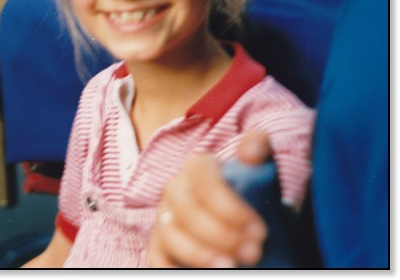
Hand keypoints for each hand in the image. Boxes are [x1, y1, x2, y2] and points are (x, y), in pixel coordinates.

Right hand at [147, 130, 270, 267]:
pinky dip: (172, 268)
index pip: (205, 182)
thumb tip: (252, 150)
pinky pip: (156, 259)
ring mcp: (164, 219)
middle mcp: (175, 191)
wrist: (245, 225)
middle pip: (187, 211)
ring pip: (170, 234)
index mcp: (197, 168)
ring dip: (199, 253)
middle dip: (221, 234)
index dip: (230, 207)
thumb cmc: (252, 196)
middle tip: (253, 252)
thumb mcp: (259, 170)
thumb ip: (257, 150)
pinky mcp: (158, 247)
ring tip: (230, 266)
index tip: (259, 230)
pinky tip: (204, 273)